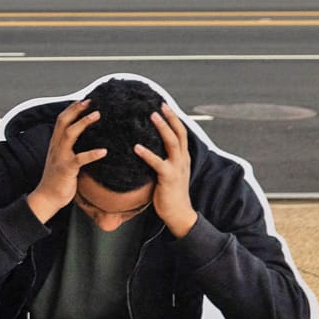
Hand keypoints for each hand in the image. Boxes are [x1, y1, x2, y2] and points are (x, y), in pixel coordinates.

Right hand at [29, 100, 105, 221]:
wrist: (47, 197)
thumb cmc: (58, 179)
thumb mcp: (62, 159)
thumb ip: (71, 149)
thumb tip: (86, 141)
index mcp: (55, 143)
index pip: (61, 120)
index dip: (72, 109)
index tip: (84, 100)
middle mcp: (56, 147)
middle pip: (63, 121)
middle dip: (76, 109)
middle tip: (90, 101)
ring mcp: (60, 157)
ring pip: (69, 134)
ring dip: (83, 123)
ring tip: (97, 115)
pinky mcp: (66, 169)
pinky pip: (79, 159)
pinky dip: (92, 154)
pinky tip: (104, 151)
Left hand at [131, 105, 197, 237]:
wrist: (178, 213)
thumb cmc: (169, 192)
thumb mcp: (168, 171)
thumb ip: (162, 158)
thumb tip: (147, 146)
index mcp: (182, 157)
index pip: (181, 133)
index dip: (174, 119)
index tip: (164, 105)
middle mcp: (182, 160)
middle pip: (179, 134)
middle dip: (170, 118)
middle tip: (160, 104)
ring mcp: (177, 168)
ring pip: (172, 144)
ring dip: (162, 129)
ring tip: (152, 116)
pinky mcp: (169, 178)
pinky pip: (158, 163)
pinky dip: (147, 154)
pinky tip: (136, 147)